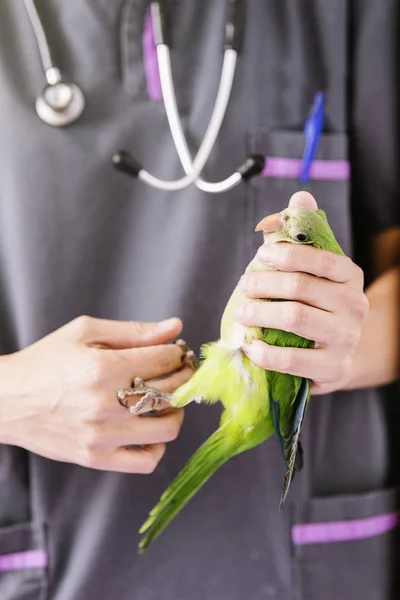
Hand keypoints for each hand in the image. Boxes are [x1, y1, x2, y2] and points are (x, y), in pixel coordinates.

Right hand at [0, 316, 192, 471]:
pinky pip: (146, 462)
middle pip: (172, 391)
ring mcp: (103, 436)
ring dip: (175, 410)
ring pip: (169, 428)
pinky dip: (157, 446)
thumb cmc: (45, 362)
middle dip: (182, 376)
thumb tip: (175, 327)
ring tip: (164, 400)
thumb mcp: (85, 332)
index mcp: (105, 368)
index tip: (175, 352)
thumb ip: (133, 331)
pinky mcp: (96, 458)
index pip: (166, 359)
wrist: (6, 400)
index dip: (177, 352)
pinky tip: (148, 430)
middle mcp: (107, 404)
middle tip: (175, 370)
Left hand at [236, 192, 368, 394]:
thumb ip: (306, 233)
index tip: (260, 256)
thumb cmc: (318, 306)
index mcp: (349, 276)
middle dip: (264, 284)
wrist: (337, 354)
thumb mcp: (315, 271)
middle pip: (300, 287)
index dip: (286, 254)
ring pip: (295, 318)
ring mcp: (347, 338)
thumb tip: (301, 195)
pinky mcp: (333, 368)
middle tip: (244, 288)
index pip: (319, 258)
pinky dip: (265, 352)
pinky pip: (292, 358)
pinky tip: (250, 346)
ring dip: (260, 314)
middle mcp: (354, 305)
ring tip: (242, 313)